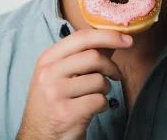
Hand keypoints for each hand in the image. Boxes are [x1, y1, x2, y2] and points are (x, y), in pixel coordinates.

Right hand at [16, 28, 132, 139]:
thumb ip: (84, 55)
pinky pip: (99, 100)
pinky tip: (94, 109)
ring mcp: (56, 93)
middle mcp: (49, 72)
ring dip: (105, 88)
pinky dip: (103, 105)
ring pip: (99, 80)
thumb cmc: (55, 101)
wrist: (40, 136)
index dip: (108, 35)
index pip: (82, 37)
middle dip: (111, 66)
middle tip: (116, 75)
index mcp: (48, 58)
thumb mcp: (62, 74)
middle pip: (93, 56)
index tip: (126, 40)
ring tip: (96, 95)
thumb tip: (112, 39)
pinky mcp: (66, 113)